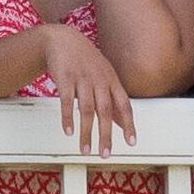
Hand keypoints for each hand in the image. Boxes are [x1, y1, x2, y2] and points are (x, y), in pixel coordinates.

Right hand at [40, 23, 134, 155]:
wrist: (62, 39)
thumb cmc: (85, 61)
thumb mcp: (103, 76)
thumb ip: (111, 98)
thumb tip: (121, 122)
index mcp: (112, 81)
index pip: (124, 106)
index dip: (128, 124)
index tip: (131, 143)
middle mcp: (100, 81)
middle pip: (105, 111)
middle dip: (106, 135)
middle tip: (105, 154)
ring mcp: (82, 79)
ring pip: (86, 110)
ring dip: (86, 132)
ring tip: (85, 150)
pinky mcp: (64, 78)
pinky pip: (67, 101)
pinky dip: (68, 117)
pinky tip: (68, 131)